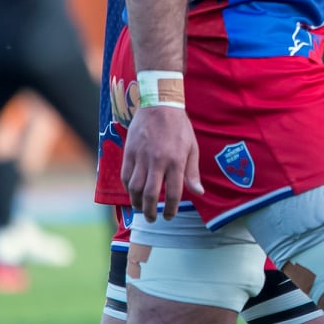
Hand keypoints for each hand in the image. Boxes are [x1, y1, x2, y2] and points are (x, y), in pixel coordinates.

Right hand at [121, 104, 201, 221]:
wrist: (160, 105)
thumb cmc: (179, 127)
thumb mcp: (192, 148)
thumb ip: (192, 172)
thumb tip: (198, 193)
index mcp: (176, 161)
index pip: (172, 193)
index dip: (170, 209)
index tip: (169, 216)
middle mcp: (157, 161)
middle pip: (149, 194)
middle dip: (150, 211)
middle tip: (152, 218)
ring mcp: (141, 156)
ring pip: (134, 187)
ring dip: (136, 202)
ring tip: (140, 208)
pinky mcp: (129, 151)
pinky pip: (125, 175)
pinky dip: (127, 187)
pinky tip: (132, 192)